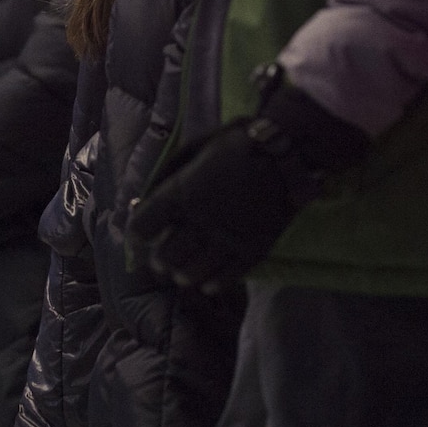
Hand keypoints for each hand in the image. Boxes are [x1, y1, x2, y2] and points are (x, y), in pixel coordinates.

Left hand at [125, 72, 369, 293]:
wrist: (289, 153)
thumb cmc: (239, 143)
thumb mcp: (196, 148)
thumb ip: (169, 174)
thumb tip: (143, 199)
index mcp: (182, 193)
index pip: (143, 226)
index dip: (138, 231)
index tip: (142, 232)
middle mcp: (200, 222)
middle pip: (166, 255)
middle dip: (160, 258)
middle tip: (163, 258)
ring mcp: (227, 240)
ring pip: (192, 273)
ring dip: (183, 273)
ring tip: (183, 272)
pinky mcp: (252, 252)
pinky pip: (225, 278)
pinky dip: (212, 283)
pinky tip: (208, 281)